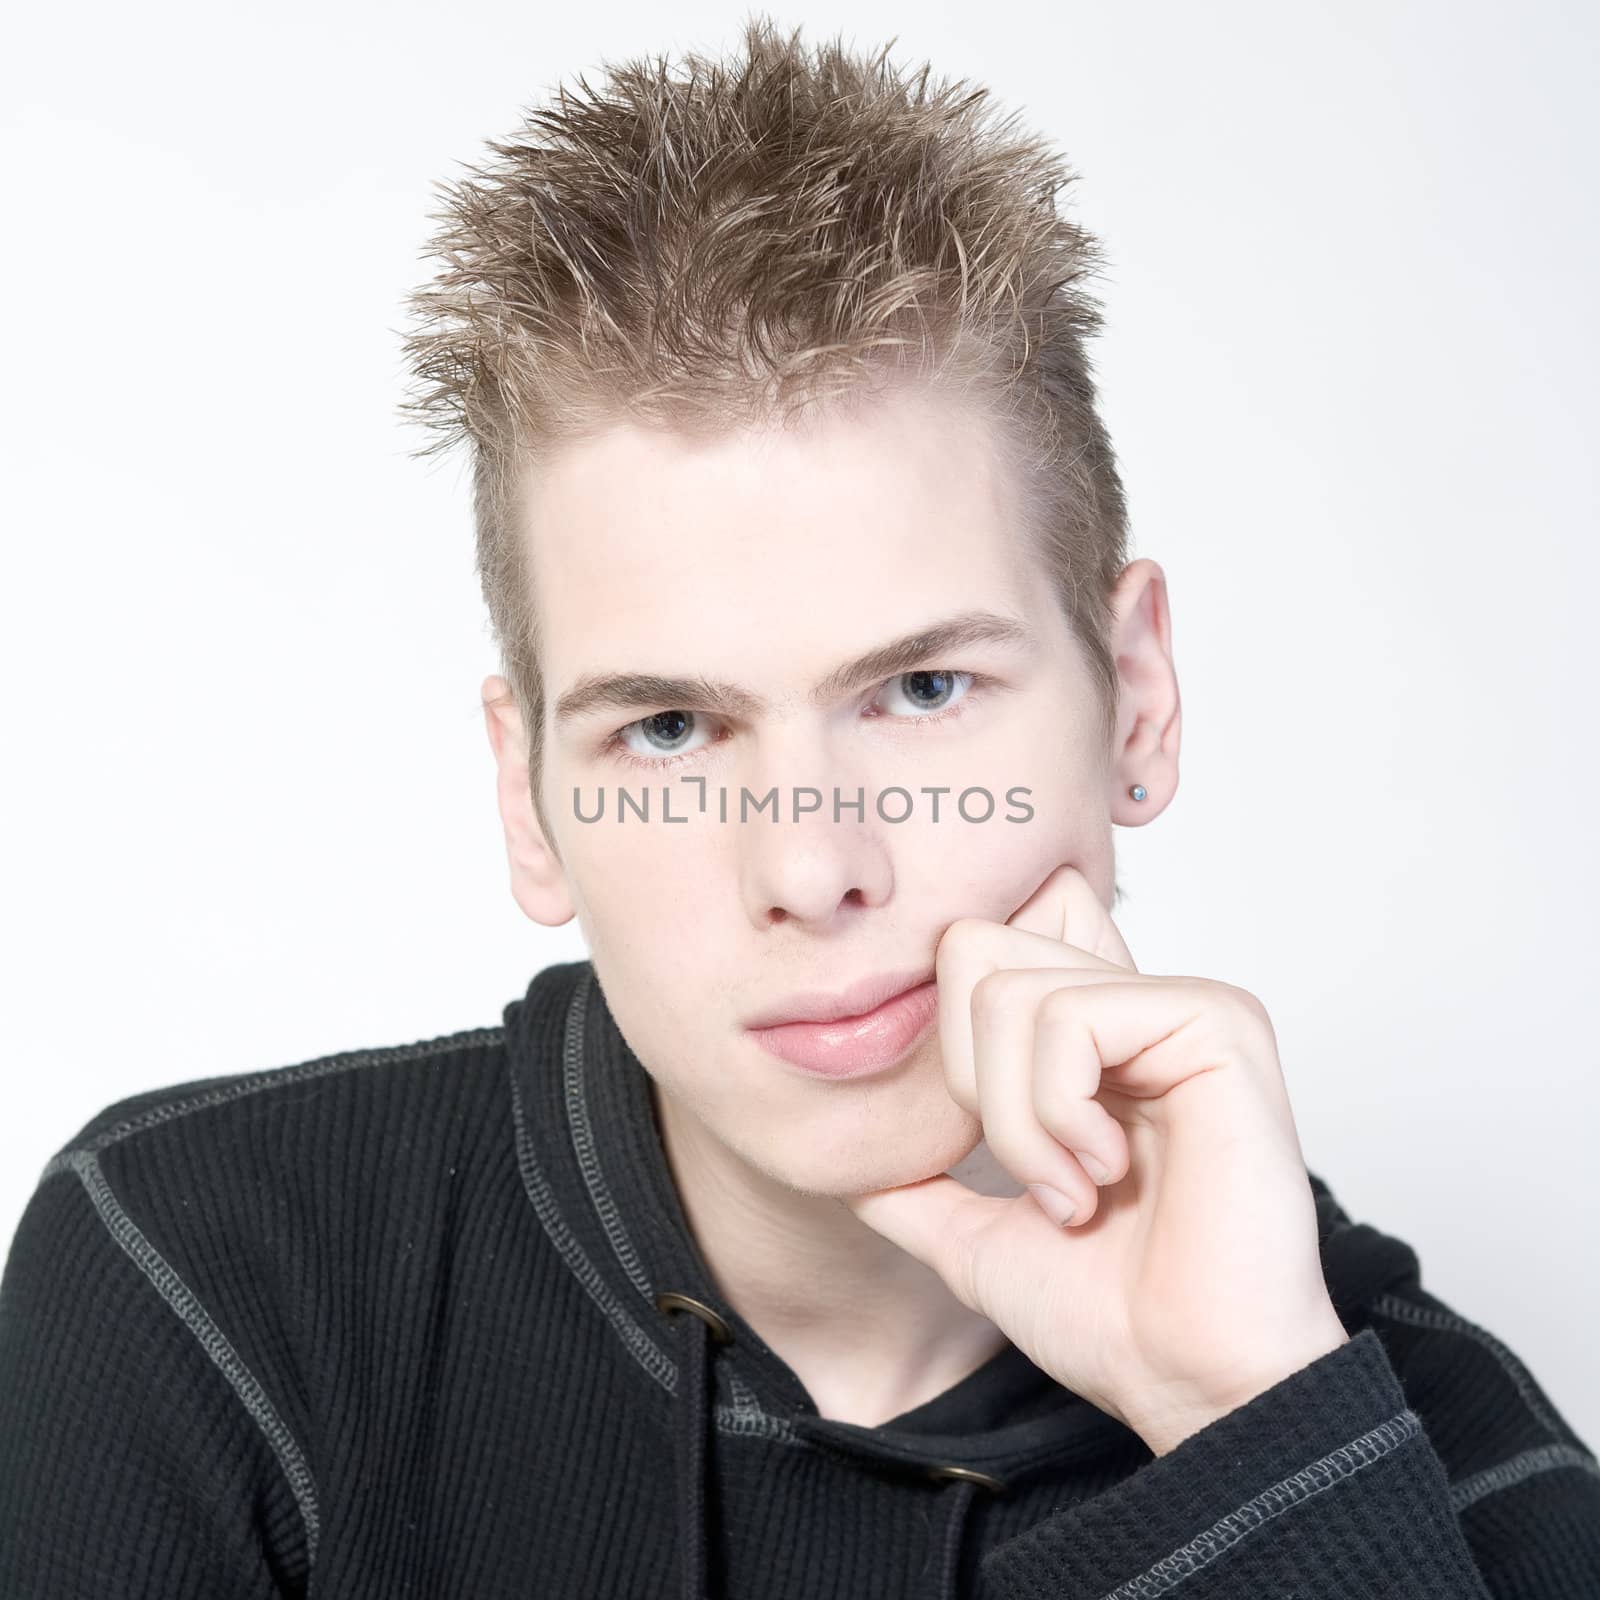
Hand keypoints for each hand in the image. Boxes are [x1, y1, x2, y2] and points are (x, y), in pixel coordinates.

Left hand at [839, 864, 1348, 1455]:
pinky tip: (1109, 1173)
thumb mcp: (976, 1238)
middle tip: (1034, 1173)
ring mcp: (1177, 1002)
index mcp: (1086, 1038)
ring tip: (1075, 1192)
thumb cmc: (1109, 1318)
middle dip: (969, 1081)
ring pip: (1007, 991)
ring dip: (1018, 1120)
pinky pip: (1070, 1016)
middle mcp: (1131, 1002)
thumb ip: (916, 1185)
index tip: (982, 1146)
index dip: (946, 1044)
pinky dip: (1059, 1111)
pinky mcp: (1214, 1018)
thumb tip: (845, 1160)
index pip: (971, 949)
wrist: (1186, 1384)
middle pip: (972, 949)